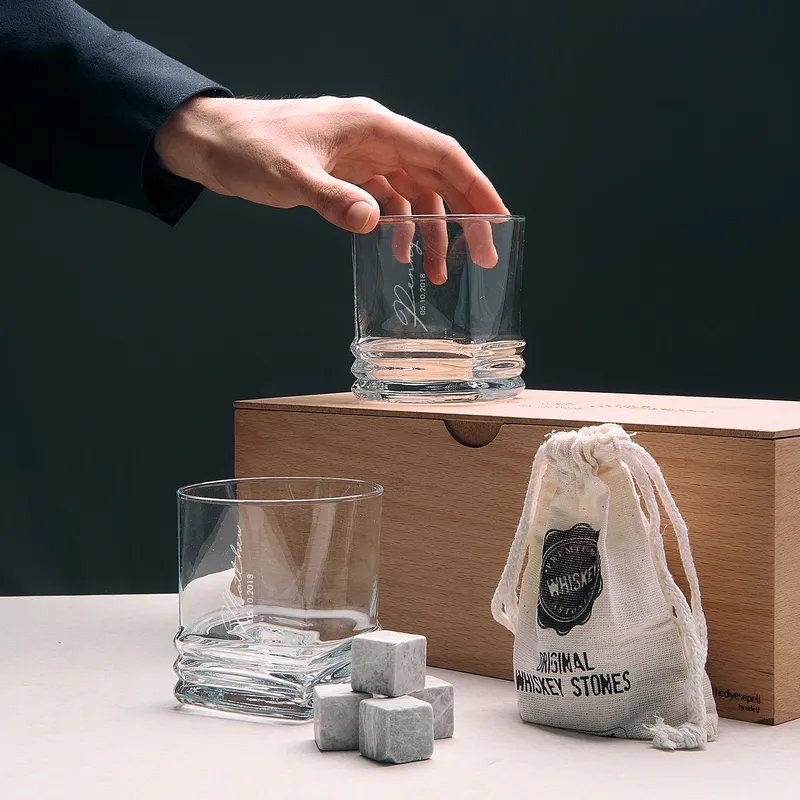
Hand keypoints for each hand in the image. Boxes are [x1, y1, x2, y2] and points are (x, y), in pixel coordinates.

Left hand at [154, 95, 507, 282]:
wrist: (212, 142)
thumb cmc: (248, 148)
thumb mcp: (290, 177)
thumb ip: (333, 201)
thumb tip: (373, 223)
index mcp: (372, 127)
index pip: (442, 156)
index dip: (476, 188)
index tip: (497, 222)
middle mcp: (375, 138)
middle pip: (436, 175)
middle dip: (463, 216)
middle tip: (481, 257)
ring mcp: (362, 156)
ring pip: (414, 192)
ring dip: (430, 230)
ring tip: (437, 271)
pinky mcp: (346, 172)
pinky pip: (387, 199)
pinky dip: (398, 225)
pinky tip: (397, 251)